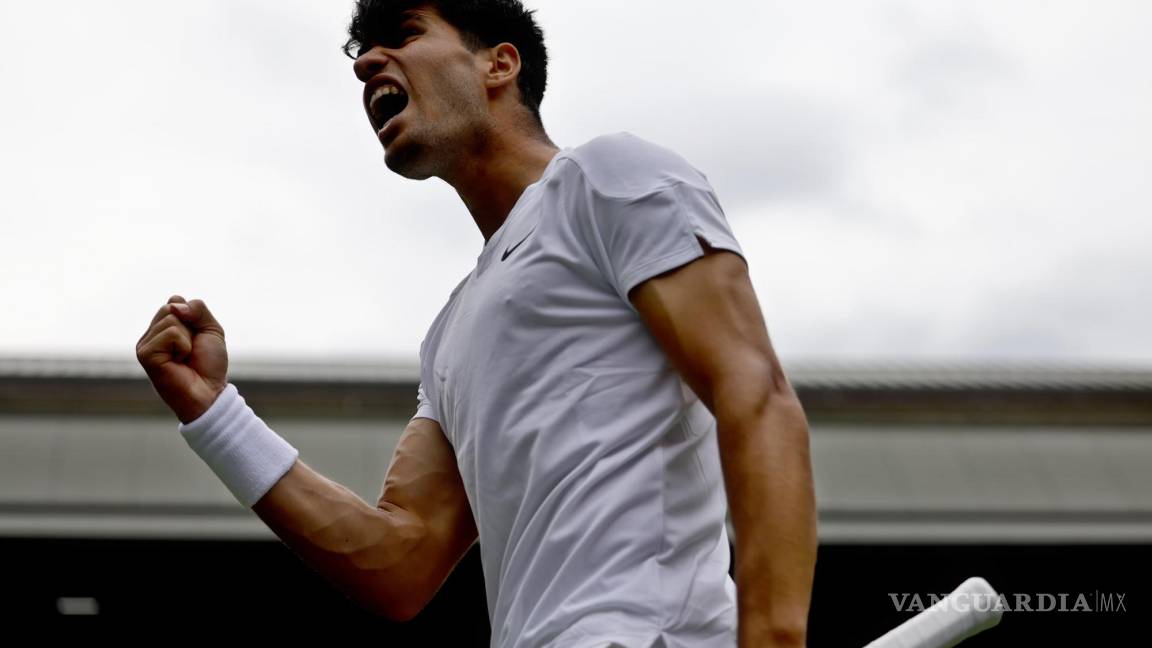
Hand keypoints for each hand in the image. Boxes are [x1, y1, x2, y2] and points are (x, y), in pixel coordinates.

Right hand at [136, 295, 228, 422]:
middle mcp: (151, 334)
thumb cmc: (209, 365)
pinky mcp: (145, 354)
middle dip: (191, 327)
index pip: (175, 301)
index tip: (197, 339)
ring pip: (171, 319)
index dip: (194, 317)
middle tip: (191, 350)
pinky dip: (183, 346)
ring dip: (188, 339)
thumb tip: (174, 305)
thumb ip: (198, 309)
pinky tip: (179, 362)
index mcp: (163, 328)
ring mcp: (145, 344)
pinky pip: (171, 333)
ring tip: (185, 358)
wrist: (209, 392)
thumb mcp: (211, 329)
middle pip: (171, 307)